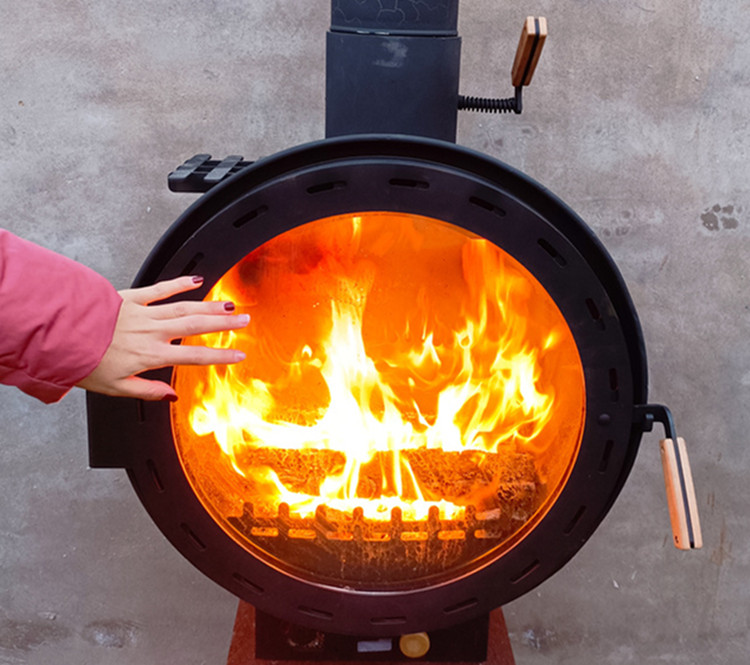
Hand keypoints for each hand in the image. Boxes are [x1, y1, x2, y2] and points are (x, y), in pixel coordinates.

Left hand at [77, 276, 248, 400]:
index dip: (220, 356)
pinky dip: (179, 284)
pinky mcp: (130, 298)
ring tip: (229, 305)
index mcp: (151, 355)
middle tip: (245, 319)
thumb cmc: (83, 362)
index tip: (239, 355)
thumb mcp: (115, 388)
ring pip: (184, 308)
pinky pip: (160, 289)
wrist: (58, 335)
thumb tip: (170, 396)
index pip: (195, 357)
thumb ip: (146, 391)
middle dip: (224, 324)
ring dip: (210, 306)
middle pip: (196, 326)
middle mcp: (152, 332)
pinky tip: (196, 280)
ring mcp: (143, 313)